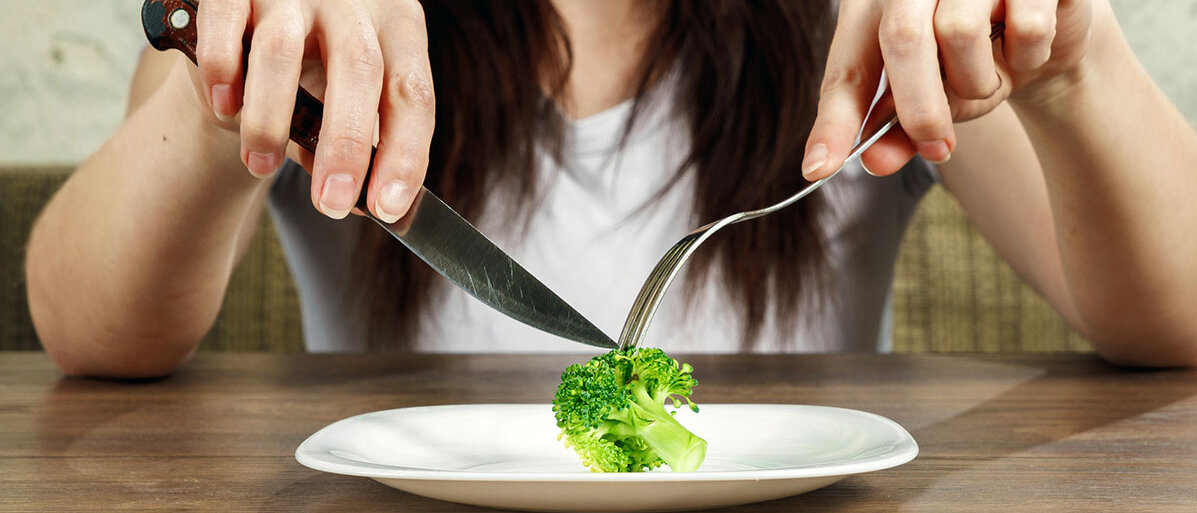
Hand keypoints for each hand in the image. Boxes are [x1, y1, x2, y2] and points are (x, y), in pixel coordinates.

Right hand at [192, 0, 434, 221]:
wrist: (249, 30)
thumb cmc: (311, 74)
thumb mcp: (346, 104)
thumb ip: (358, 145)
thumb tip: (364, 201)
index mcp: (397, 26)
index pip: (412, 92)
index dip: (403, 154)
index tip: (387, 206)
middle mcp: (354, 0)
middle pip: (360, 70)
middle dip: (346, 147)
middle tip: (331, 204)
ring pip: (282, 51)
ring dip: (269, 120)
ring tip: (260, 165)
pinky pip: (225, 24)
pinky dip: (222, 71)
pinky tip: (224, 107)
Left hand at [803, 0, 1095, 177]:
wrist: (1041, 28)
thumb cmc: (971, 61)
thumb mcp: (930, 98)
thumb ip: (899, 130)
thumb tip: (876, 164)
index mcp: (875, 6)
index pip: (847, 68)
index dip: (833, 122)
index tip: (818, 168)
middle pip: (903, 38)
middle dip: (920, 108)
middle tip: (938, 148)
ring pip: (961, 32)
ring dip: (980, 81)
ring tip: (990, 77)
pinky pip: (1027, 27)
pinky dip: (1028, 56)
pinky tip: (1027, 48)